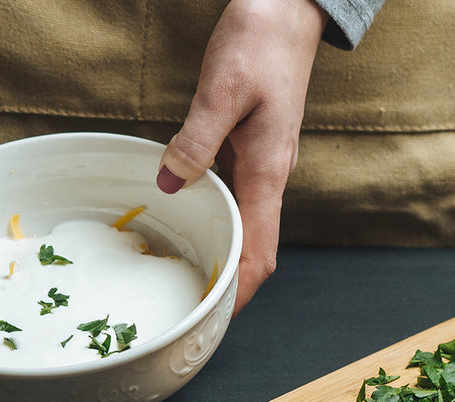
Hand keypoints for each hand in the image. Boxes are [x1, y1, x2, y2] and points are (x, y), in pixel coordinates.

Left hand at [156, 0, 327, 314]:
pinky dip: (215, 223)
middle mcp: (268, 176)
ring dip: (221, 257)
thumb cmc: (261, 41)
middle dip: (228, 287)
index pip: (262, 251)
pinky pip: (233, 201)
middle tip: (191, 312)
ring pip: (243, 227)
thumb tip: (169, 184)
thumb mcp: (222, 90)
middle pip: (254, 249)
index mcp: (268, 170)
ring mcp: (260, 166)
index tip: (217, 318)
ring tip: (186, 283)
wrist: (286, 8)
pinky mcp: (249, 152)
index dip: (241, 291)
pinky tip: (189, 227)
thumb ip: (196, 140)